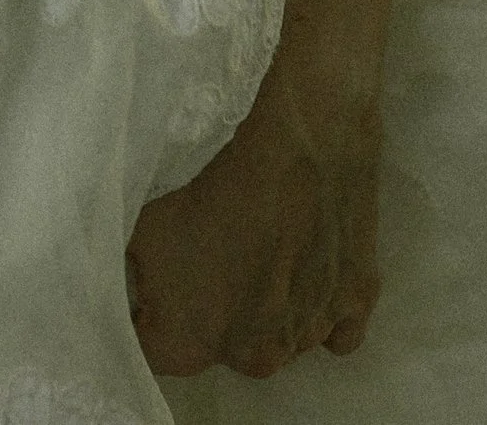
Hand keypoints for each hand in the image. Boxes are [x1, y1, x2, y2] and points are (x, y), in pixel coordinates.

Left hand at [125, 30, 383, 379]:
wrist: (300, 131)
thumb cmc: (210, 173)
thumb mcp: (140, 221)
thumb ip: (129, 273)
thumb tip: (129, 284)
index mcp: (190, 344)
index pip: (153, 347)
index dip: (146, 309)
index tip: (149, 275)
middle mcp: (253, 356)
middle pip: (221, 342)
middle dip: (210, 307)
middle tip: (207, 247)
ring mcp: (311, 331)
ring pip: (278, 331)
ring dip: (266, 300)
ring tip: (258, 238)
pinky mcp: (357, 300)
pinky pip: (333, 324)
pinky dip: (317, 300)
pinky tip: (303, 259)